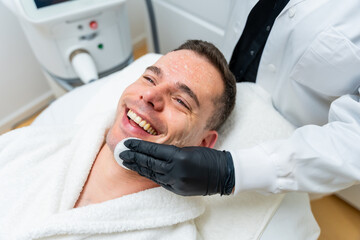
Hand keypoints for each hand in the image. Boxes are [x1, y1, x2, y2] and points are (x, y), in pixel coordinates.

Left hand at [120, 139, 234, 195]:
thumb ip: (172, 151)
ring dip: (137, 167)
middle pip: (148, 163)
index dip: (137, 147)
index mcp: (179, 157)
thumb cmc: (208, 157)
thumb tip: (155, 150)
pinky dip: (149, 175)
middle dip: (132, 157)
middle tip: (119, 152)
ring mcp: (175, 182)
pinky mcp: (177, 189)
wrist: (223, 174)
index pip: (152, 151)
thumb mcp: (190, 148)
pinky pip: (159, 181)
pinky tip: (141, 170)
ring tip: (126, 161)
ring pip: (151, 173)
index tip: (126, 143)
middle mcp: (175, 170)